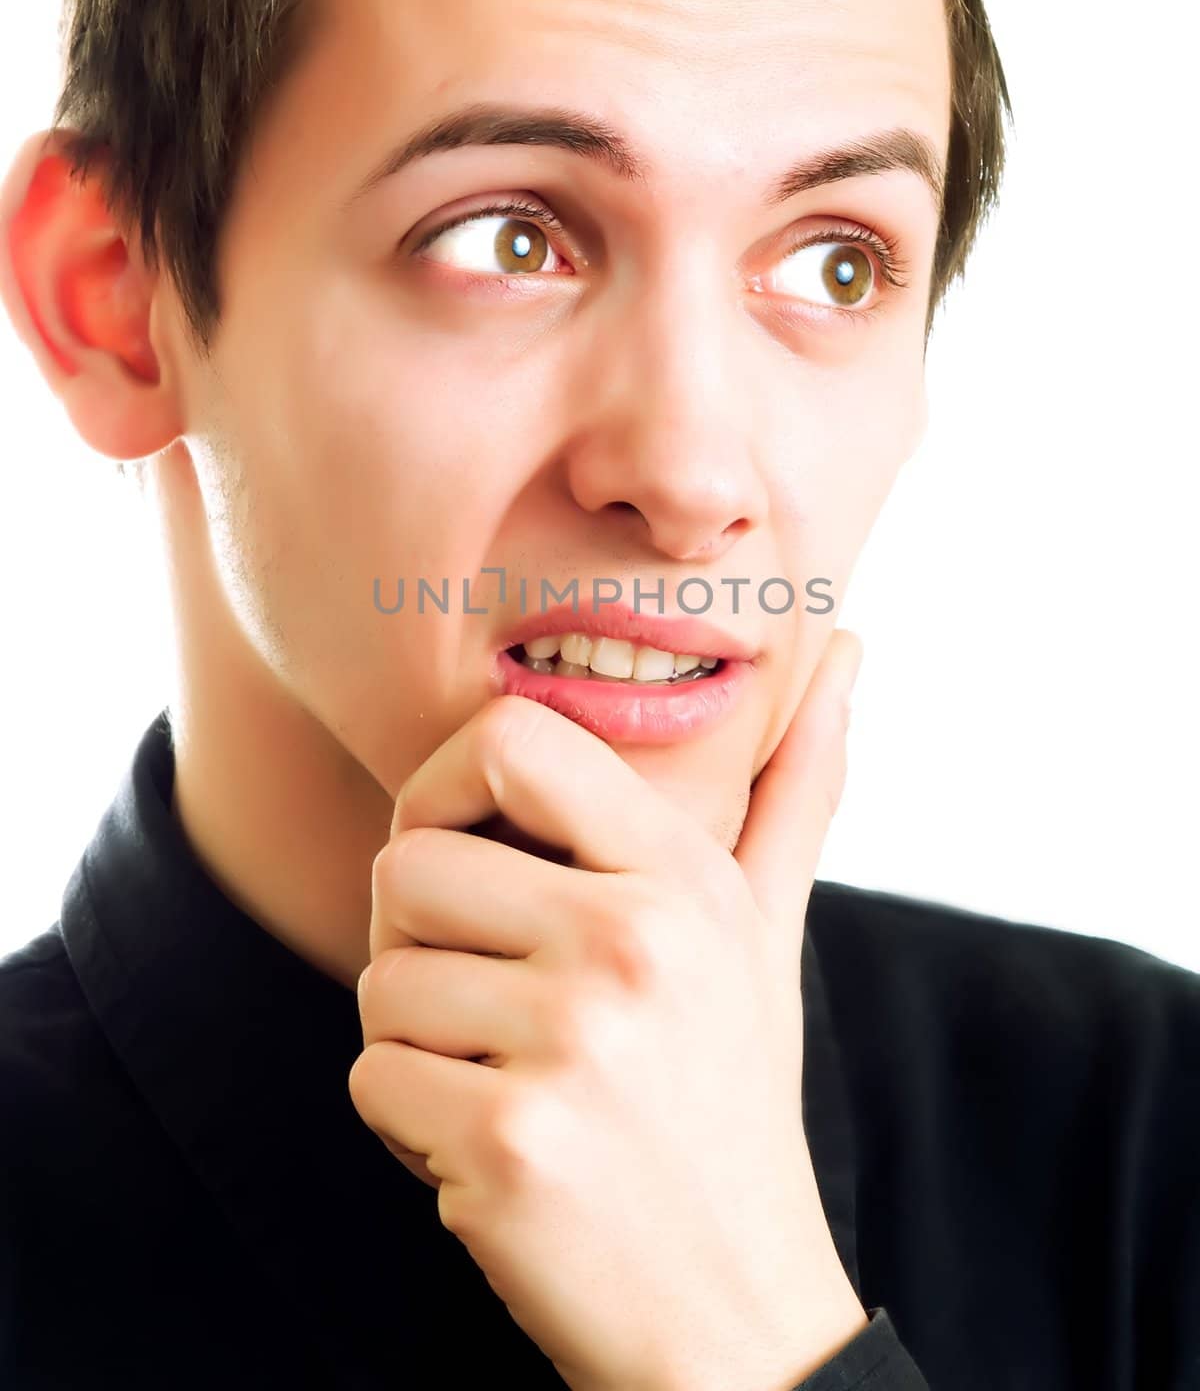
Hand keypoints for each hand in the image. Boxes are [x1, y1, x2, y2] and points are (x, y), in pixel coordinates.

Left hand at [349, 628, 866, 1390]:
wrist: (739, 1317)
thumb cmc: (732, 1105)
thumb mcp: (767, 940)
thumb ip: (797, 791)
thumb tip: (850, 652)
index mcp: (684, 878)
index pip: (511, 739)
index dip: (444, 786)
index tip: (462, 856)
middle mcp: (633, 943)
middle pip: (406, 866)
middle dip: (418, 944)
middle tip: (486, 1005)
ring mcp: (572, 1044)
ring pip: (379, 980)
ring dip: (415, 1045)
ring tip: (508, 1085)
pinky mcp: (509, 1144)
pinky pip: (371, 1078)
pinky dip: (406, 1124)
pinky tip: (492, 1152)